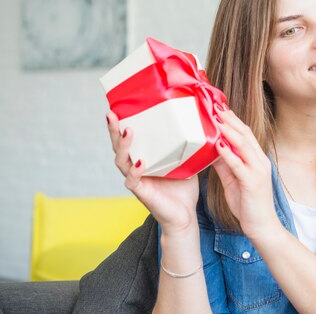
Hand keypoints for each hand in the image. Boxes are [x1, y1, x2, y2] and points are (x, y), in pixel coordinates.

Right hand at [106, 112, 198, 233]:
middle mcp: (135, 166)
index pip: (129, 137)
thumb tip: (199, 121)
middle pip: (118, 145)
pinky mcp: (142, 193)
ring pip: (121, 161)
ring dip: (123, 145)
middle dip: (114, 129)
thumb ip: (187, 144)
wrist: (185, 214)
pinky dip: (135, 171)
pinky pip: (133, 180)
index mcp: (144, 157)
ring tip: (127, 131)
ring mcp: (136, 179)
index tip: (118, 106)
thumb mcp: (186, 160)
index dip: (122, 123)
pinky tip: (140, 162)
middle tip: (111, 113)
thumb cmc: (183, 187)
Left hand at [212, 104, 281, 240]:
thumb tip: (212, 151)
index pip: (246, 134)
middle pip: (245, 134)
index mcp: (257, 160)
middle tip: (215, 106)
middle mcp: (260, 161)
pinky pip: (239, 164)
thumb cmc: (248, 206)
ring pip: (244, 145)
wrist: (263, 227)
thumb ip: (225, 165)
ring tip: (215, 119)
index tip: (220, 108)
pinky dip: (228, 153)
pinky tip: (218, 144)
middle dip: (230, 119)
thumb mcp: (233, 181)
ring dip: (228, 131)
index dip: (233, 120)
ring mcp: (258, 171)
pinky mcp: (252, 182)